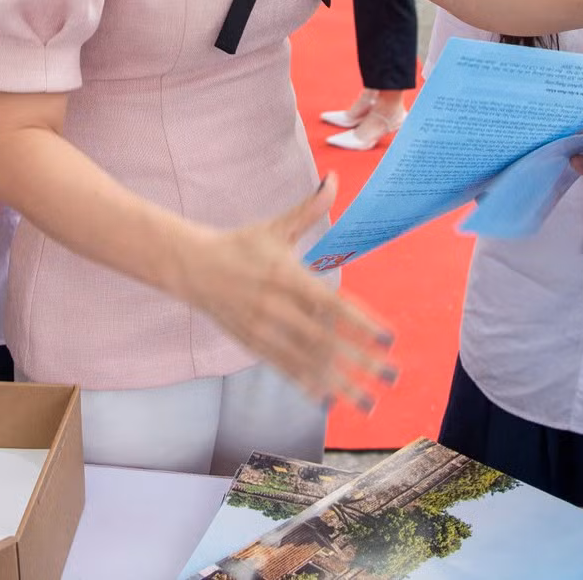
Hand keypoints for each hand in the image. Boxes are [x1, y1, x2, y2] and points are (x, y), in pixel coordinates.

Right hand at [176, 175, 396, 408]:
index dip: (362, 323)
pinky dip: (307, 384)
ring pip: (307, 362)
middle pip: (325, 340)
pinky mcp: (252, 344)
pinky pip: (284, 369)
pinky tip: (329, 399)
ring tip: (368, 402)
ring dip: (341, 383)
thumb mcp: (274, 227)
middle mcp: (277, 308)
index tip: (389, 338)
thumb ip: (308, 209)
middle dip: (362, 361)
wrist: (190, 267)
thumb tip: (334, 179)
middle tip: (392, 376)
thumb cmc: (239, 245)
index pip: (332, 305)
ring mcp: (263, 330)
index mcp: (287, 277)